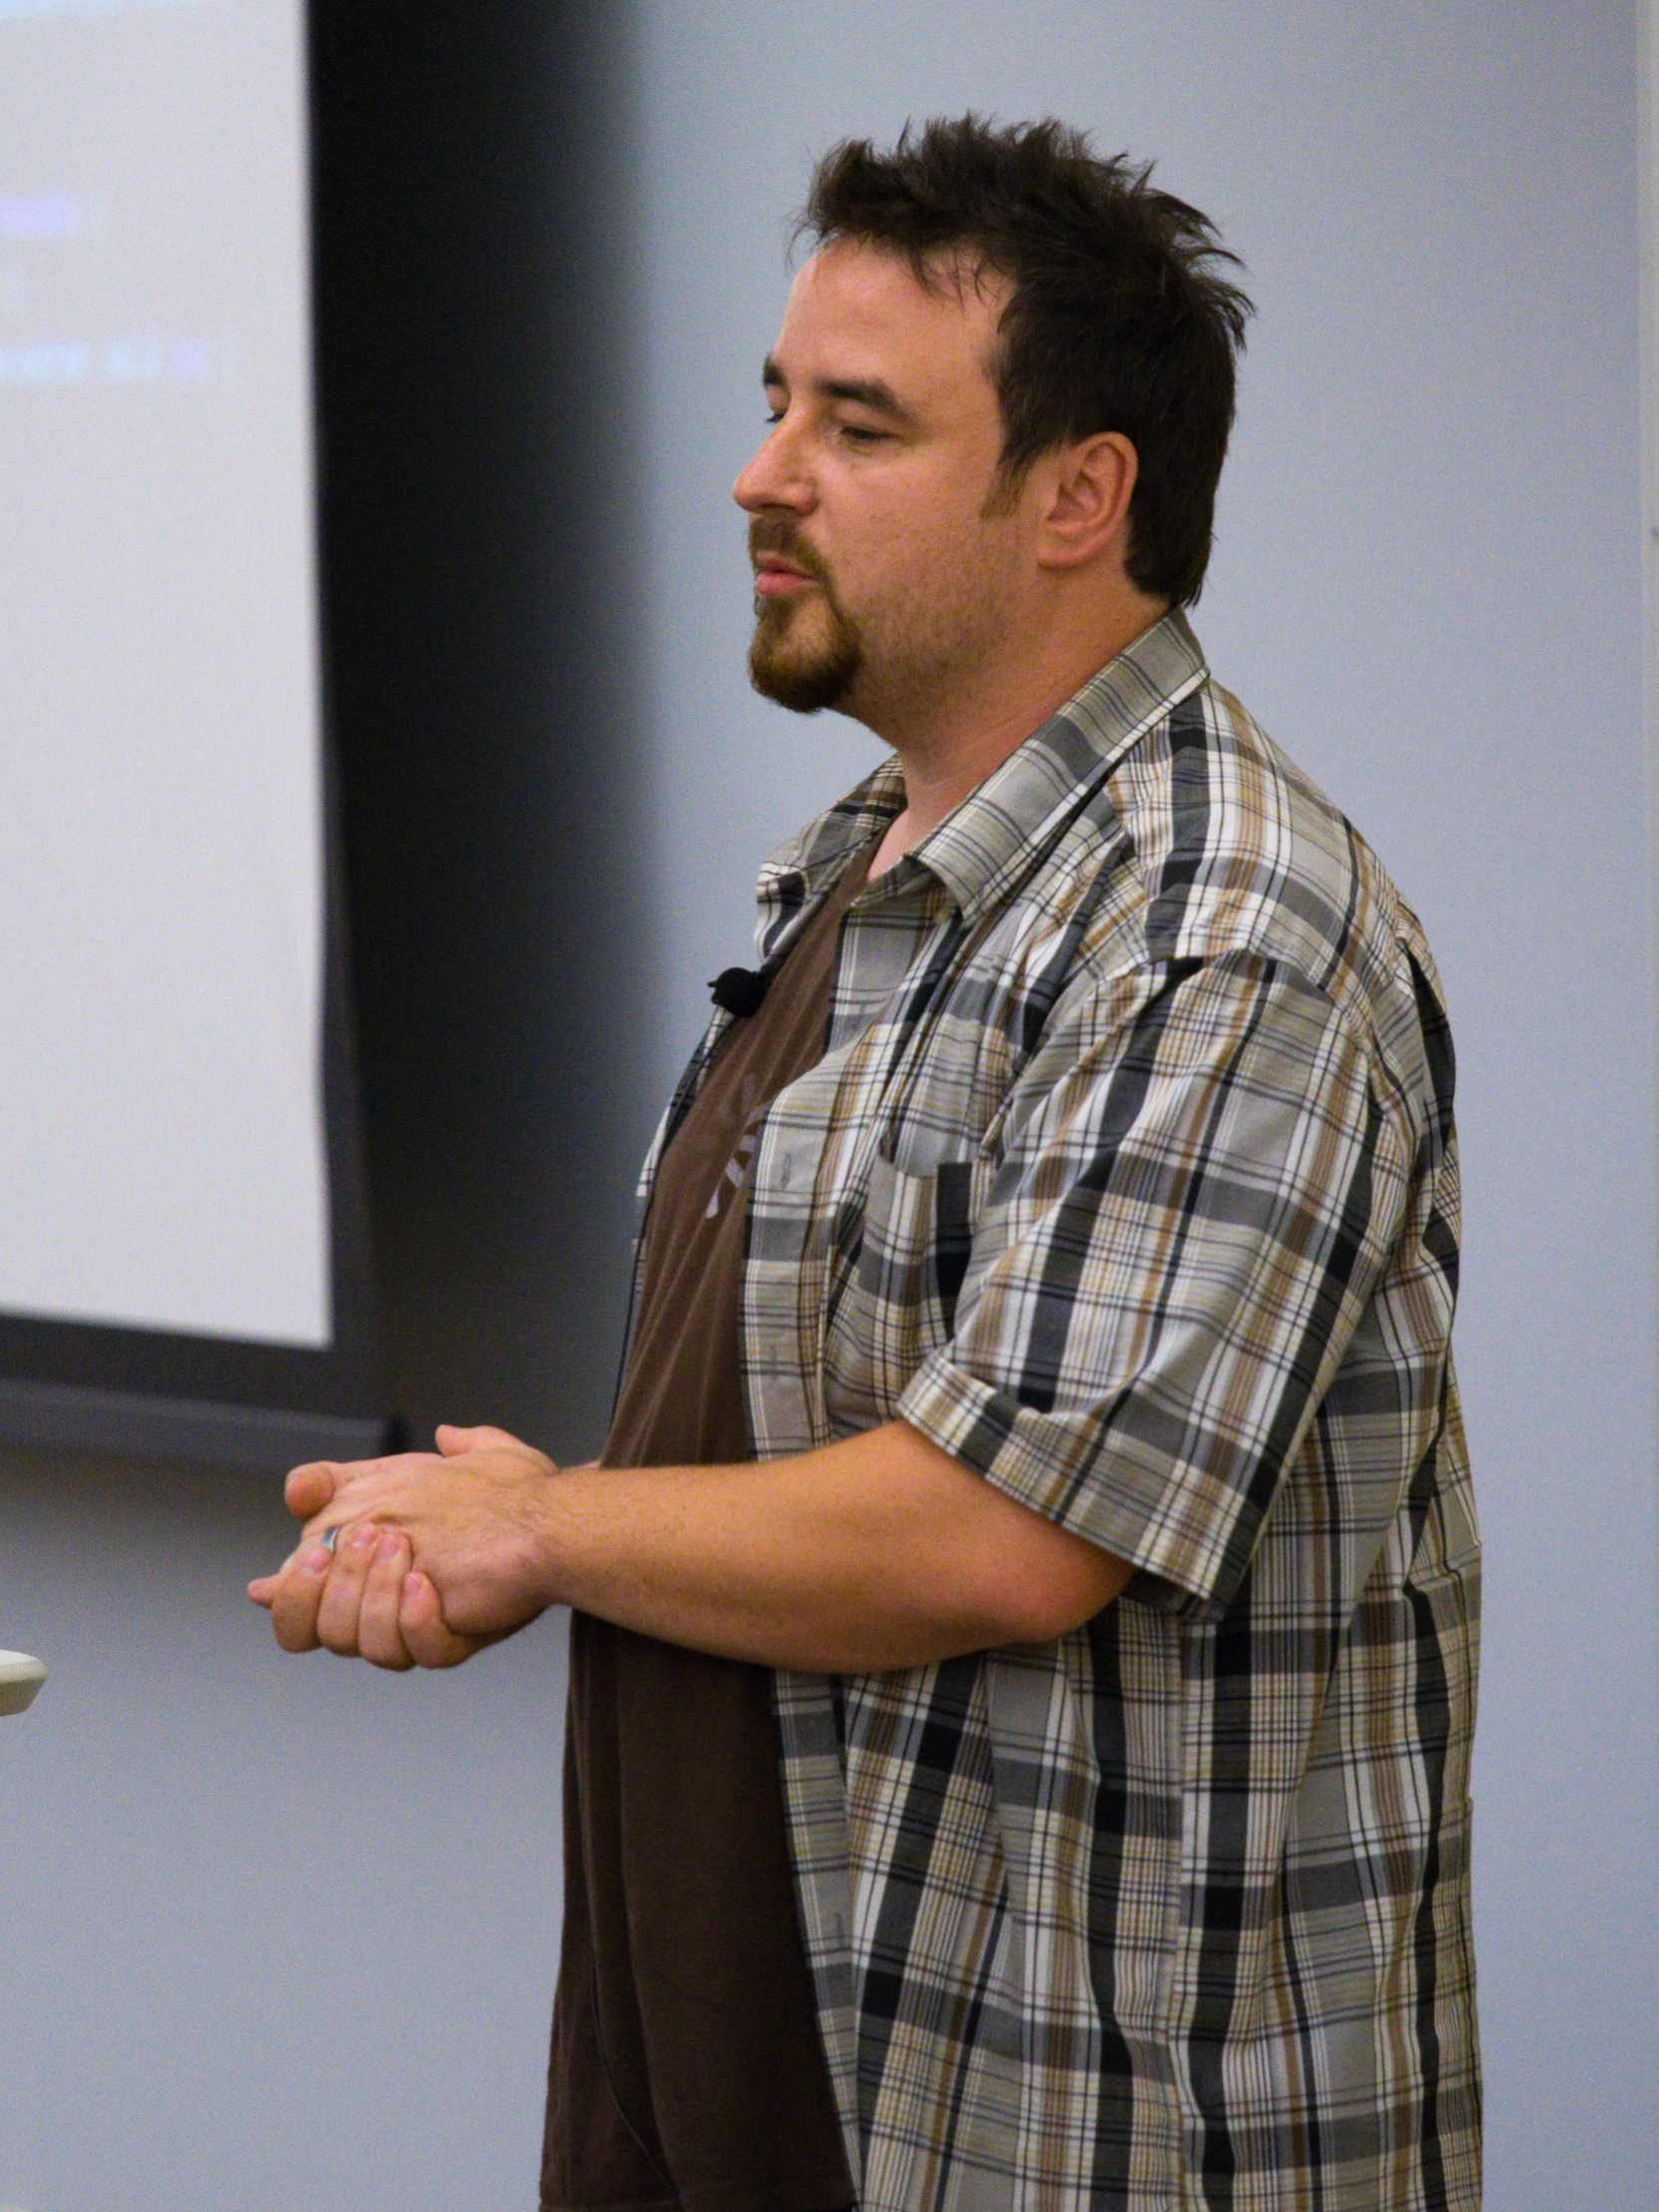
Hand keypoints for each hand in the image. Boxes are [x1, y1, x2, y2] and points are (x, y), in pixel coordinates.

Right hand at [247, 1424, 561, 1668]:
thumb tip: (297, 1489)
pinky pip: (423, 1653)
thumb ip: (345, 1477)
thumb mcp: (406, 1469)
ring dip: (374, 1596)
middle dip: (325, 1587)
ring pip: (361, 1645)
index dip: (289, 1594)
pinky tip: (428, 1586)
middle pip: (311, 1633)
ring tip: (405, 1550)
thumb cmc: (486, 1488)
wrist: (551, 1508)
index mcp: (355, 1574)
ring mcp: (414, 1628)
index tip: (310, 1555)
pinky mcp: (456, 1639)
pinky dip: (416, 1620)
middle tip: (367, 1538)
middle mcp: (377, 1609)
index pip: (294, 1608)